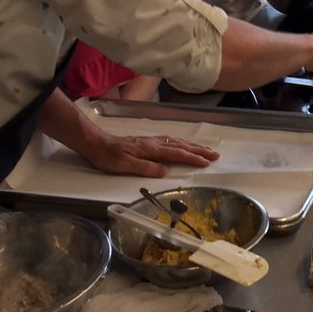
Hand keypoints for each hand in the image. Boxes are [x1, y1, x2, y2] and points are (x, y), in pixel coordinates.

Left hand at [85, 134, 218, 177]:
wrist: (97, 143)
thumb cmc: (109, 157)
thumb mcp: (125, 166)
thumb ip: (145, 168)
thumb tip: (165, 171)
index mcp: (151, 149)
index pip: (176, 154)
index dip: (192, 158)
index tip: (207, 162)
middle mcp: (154, 143)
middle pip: (181, 146)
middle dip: (199, 150)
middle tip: (215, 154)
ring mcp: (152, 141)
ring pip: (177, 142)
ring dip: (193, 146)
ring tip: (205, 150)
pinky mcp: (148, 142)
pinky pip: (170, 140)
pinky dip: (182, 142)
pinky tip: (183, 144)